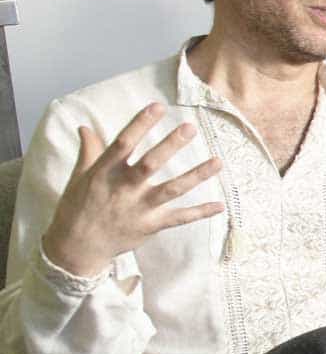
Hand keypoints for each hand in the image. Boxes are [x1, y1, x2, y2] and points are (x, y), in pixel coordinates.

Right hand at [41, 104, 223, 278]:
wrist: (77, 246)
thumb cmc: (77, 207)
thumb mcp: (79, 177)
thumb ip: (89, 151)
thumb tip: (85, 127)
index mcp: (104, 172)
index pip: (123, 143)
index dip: (140, 124)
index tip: (158, 107)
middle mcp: (123, 189)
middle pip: (151, 164)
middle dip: (171, 145)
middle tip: (190, 128)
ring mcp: (139, 208)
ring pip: (172, 190)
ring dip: (196, 176)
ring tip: (218, 162)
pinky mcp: (150, 226)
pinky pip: (179, 218)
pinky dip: (199, 213)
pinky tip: (220, 206)